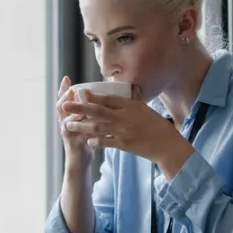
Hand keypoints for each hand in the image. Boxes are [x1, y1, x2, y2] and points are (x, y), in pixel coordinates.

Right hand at [56, 76, 93, 162]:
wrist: (80, 160)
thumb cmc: (85, 139)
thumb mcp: (85, 123)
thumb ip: (87, 110)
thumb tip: (95, 94)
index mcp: (67, 116)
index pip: (63, 100)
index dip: (63, 89)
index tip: (66, 78)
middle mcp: (65, 123)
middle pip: (61, 108)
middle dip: (65, 98)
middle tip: (71, 90)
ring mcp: (68, 134)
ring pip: (67, 121)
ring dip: (73, 113)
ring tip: (79, 106)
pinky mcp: (74, 143)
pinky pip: (77, 135)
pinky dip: (83, 129)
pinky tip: (90, 123)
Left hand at [62, 86, 194, 176]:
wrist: (167, 145)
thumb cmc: (157, 126)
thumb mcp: (146, 109)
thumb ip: (135, 99)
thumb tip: (132, 87)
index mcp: (130, 106)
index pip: (109, 99)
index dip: (93, 96)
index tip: (79, 93)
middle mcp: (125, 117)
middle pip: (98, 111)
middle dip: (80, 108)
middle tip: (64, 105)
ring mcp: (123, 132)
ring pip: (98, 127)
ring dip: (81, 125)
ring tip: (69, 124)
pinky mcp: (124, 145)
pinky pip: (106, 142)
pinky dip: (95, 141)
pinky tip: (86, 140)